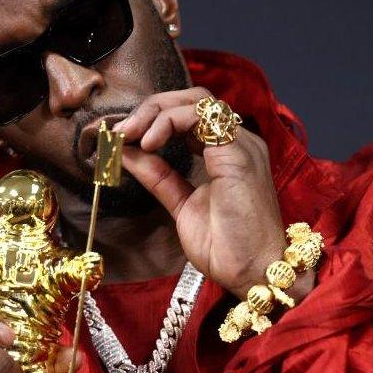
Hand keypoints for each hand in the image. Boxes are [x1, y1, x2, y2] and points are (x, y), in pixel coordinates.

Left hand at [114, 87, 310, 300]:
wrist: (251, 274)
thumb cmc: (225, 246)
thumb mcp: (180, 203)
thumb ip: (157, 175)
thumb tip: (126, 151)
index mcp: (225, 152)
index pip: (188, 114)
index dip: (152, 118)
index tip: (121, 137)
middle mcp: (237, 142)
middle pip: (191, 99)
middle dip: (151, 107)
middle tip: (121, 130)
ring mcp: (241, 144)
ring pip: (196, 101)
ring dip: (155, 112)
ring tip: (130, 134)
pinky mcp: (239, 153)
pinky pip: (203, 117)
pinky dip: (169, 122)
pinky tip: (150, 143)